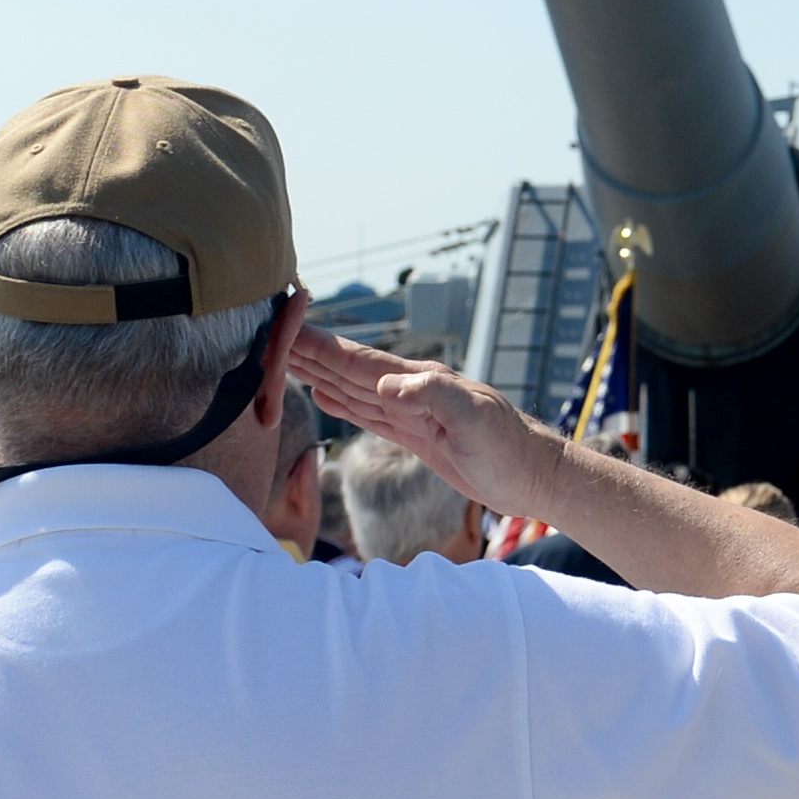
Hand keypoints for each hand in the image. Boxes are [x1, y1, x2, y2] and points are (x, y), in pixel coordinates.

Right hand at [288, 330, 559, 520]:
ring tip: (283, 355)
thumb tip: (385, 387)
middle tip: (267, 331)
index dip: (320, 344)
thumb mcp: (475, 420)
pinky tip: (322, 392)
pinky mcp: (413, 434)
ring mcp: (410, 411)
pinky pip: (366, 413)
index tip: (285, 322)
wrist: (530, 475)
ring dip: (317, 370)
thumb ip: (433, 397)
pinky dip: (340, 401)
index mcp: (420, 381)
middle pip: (347, 367)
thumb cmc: (508, 448)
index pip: (358, 360)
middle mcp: (410, 390)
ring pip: (351, 387)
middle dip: (307, 350)